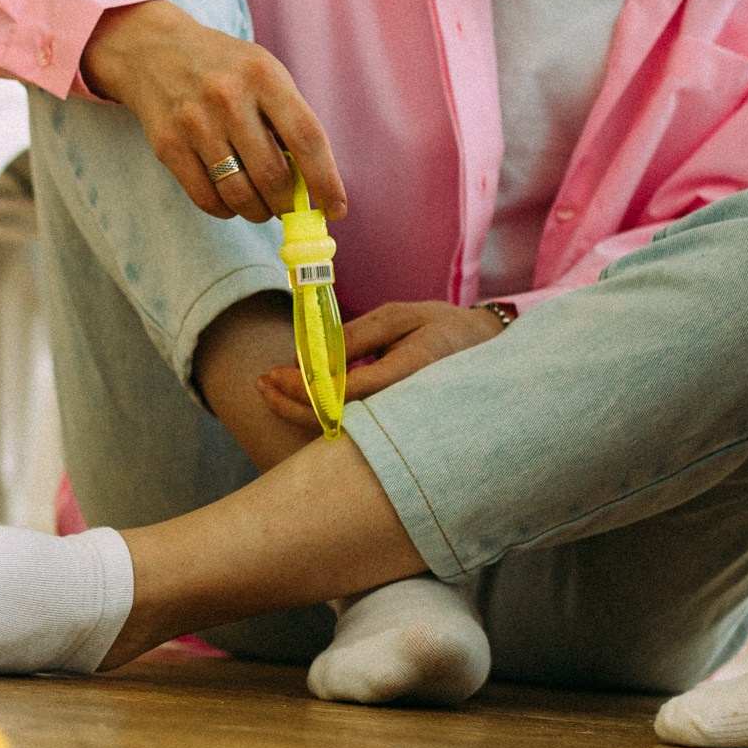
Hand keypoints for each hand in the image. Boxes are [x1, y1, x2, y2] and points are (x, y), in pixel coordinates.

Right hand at [81, 0, 345, 224]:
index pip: (306, 138)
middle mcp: (229, 97)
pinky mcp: (168, 145)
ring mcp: (195, 122)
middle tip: (288, 209)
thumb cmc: (225, 69)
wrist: (153, 50)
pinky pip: (206, 198)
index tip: (335, 209)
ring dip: (257, 212)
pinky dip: (225, 210)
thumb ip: (288, 120)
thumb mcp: (263, 73)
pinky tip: (230, 200)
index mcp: (264, 76)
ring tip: (260, 206)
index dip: (326, 181)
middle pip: (272, 175)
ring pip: (238, 194)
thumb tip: (311, 186)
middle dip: (286, 204)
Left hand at [258, 300, 503, 426]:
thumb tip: (311, 358)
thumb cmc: (443, 328)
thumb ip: (358, 336)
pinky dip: (318, 413)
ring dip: (299, 410)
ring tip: (267, 388)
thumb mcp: (400, 317)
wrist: (487, 353)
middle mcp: (403, 408)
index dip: (306, 387)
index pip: (346, 393)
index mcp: (409, 376)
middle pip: (337, 421)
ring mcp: (399, 423)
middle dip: (292, 404)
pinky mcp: (393, 427)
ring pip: (340, 430)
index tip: (275, 373)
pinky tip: (295, 396)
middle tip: (260, 382)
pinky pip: (351, 427)